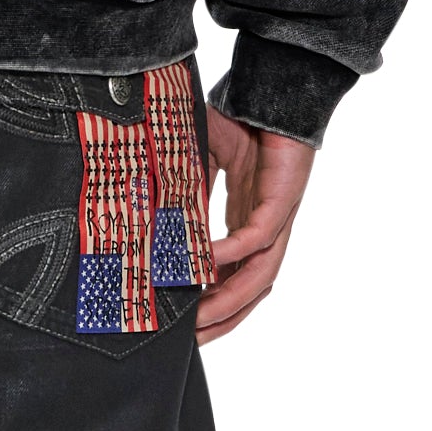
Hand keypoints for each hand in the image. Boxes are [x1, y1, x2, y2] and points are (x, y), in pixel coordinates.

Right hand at [195, 104, 314, 342]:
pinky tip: (208, 263)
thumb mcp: (199, 157)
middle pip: (249, 289)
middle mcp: (264, 227)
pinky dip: (233, 255)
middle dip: (222, 318)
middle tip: (190, 341)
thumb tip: (149, 208)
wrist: (271, 89)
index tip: (184, 320)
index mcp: (247, 218)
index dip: (212, 300)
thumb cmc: (240, 117)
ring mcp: (277, 217)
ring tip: (199, 319)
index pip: (233, 274)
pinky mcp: (282, 201)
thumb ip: (183, 186)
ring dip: (230, 301)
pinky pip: (258, 239)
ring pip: (259, 277)